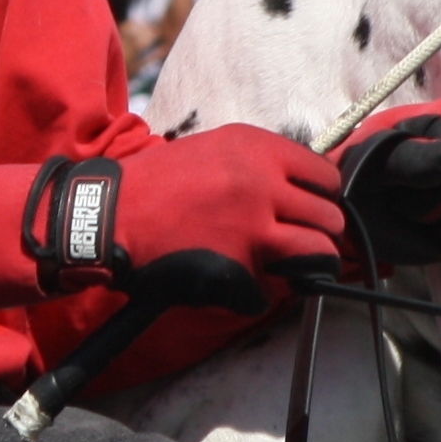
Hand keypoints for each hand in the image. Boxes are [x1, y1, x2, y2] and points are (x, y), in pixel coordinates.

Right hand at [99, 125, 350, 288]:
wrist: (111, 215)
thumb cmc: (155, 183)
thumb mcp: (213, 149)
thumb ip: (259, 164)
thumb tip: (299, 187)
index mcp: (257, 150)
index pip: (326, 176)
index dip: (323, 196)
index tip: (311, 207)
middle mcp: (263, 185)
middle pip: (329, 218)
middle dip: (320, 233)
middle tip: (300, 241)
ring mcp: (254, 229)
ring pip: (319, 253)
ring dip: (307, 264)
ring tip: (289, 267)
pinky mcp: (240, 269)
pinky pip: (274, 289)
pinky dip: (261, 292)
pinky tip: (240, 282)